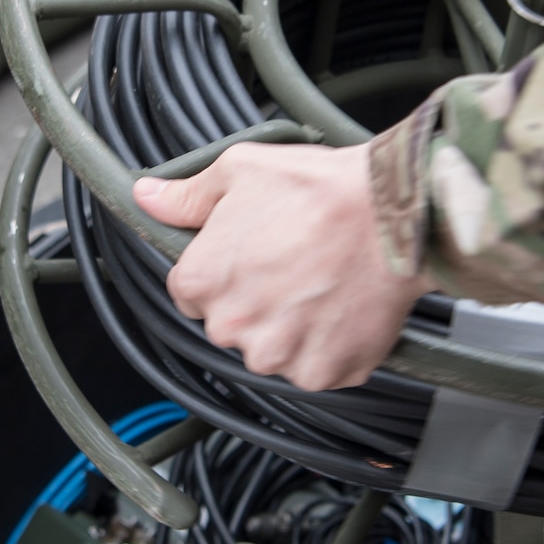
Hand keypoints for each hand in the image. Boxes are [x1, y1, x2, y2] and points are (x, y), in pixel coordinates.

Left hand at [134, 143, 433, 392]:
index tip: (253, 258)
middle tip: (294, 265)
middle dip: (256, 303)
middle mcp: (233, 327)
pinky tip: (342, 307)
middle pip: (232, 326)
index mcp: (201, 282)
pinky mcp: (323, 372)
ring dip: (292, 329)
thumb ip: (187, 195)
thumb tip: (148, 197)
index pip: (191, 294)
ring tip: (323, 285)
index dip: (223, 273)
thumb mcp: (241, 171)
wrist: (395, 216)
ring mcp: (279, 355)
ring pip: (273, 351)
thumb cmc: (321, 190)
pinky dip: (329, 347)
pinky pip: (315, 368)